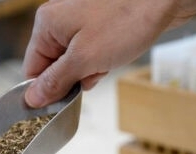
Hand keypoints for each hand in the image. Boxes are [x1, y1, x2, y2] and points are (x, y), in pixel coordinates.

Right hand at [22, 0, 195, 106]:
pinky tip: (113, 58)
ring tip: (106, 62)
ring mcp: (79, 21)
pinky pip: (90, 53)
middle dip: (72, 78)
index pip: (32, 69)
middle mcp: (59, 20)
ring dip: (89, 71)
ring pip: (74, 62)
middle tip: (91, 74)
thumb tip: (32, 99)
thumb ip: (55, 81)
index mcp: (47, 24)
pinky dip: (101, 62)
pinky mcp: (98, 25)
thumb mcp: (84, 59)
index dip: (46, 89)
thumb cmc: (125, 21)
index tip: (61, 101)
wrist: (163, 0)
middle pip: (53, 66)